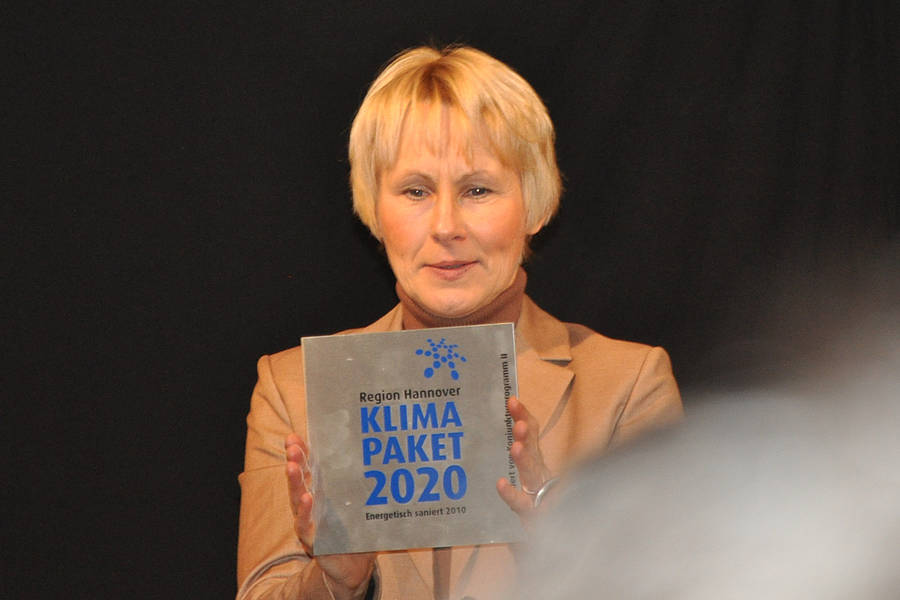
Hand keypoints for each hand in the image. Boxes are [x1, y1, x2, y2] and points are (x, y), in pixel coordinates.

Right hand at [285, 434, 374, 597]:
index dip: (302, 452)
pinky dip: (304, 512)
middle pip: (300, 478)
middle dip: (295, 460)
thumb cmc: (357, 529)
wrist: (355, 564)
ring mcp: (309, 520)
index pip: (309, 467)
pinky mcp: (313, 539)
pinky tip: (306, 499)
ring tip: (291, 466)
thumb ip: (369, 483)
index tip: (294, 436)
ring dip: (295, 481)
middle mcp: (311, 503)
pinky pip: (305, 524)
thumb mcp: (362, 502)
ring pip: (297, 498)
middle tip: (292, 446)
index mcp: (322, 490)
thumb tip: (389, 455)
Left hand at [496, 396, 551, 519]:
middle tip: (519, 418)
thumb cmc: (540, 503)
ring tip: (515, 447)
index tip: (512, 400)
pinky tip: (501, 484)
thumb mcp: (531, 474)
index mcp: (538, 462)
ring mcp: (537, 495)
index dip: (524, 416)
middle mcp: (539, 475)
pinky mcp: (532, 516)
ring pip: (531, 474)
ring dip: (524, 460)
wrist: (558, 535)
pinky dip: (511, 494)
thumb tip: (512, 423)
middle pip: (533, 450)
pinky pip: (521, 504)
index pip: (533, 434)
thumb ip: (525, 452)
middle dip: (526, 433)